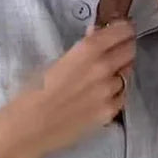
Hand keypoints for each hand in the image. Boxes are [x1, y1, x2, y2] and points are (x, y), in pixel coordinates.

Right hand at [0, 21, 135, 157]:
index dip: (124, 29)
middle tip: (115, 51)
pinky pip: (122, 97)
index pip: (123, 31)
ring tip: (102, 78)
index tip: (120, 31)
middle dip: (124, 48)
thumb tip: (97, 34)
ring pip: (127, 75)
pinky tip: (101, 96)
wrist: (27, 129)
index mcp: (88, 50)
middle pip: (130, 50)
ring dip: (119, 72)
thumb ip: (82, 48)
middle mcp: (103, 68)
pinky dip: (116, 93)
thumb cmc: (32, 92)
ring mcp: (109, 92)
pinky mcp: (109, 113)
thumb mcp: (55, 60)